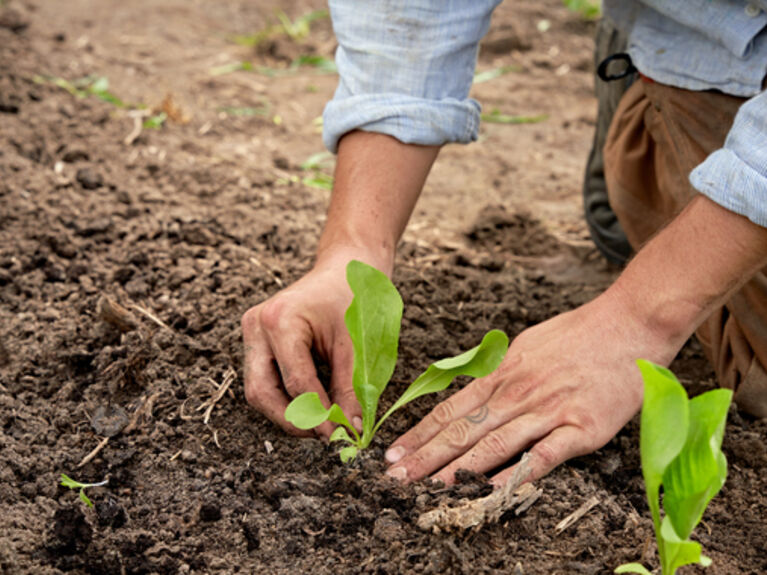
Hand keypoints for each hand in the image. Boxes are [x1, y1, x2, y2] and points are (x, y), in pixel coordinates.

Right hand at [241, 252, 373, 437]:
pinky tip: (313, 404)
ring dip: (288, 413)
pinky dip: (287, 397)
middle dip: (293, 421)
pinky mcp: (256, 340)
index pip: (296, 383)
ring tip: (321, 422)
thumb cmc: (353, 298)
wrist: (346, 268)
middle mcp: (257, 325)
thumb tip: (350, 431)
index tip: (341, 435)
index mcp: (281, 320)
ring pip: (259, 391)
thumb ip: (350, 390)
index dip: (319, 416)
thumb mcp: (356, 345)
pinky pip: (264, 380)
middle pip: (262, 393)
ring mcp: (251, 332)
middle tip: (324, 436)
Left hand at [383, 286, 680, 485]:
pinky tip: (494, 489)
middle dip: (425, 457)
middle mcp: (517, 392)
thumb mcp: (525, 346)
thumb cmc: (577, 335)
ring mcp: (548, 409)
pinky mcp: (582, 426)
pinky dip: (519, 472)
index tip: (393, 454)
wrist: (629, 324)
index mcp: (501, 374)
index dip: (418, 434)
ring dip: (459, 469)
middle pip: (462, 429)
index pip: (449, 409)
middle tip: (395, 479)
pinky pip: (545, 454)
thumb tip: (470, 392)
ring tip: (430, 489)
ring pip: (494, 443)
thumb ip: (498, 373)